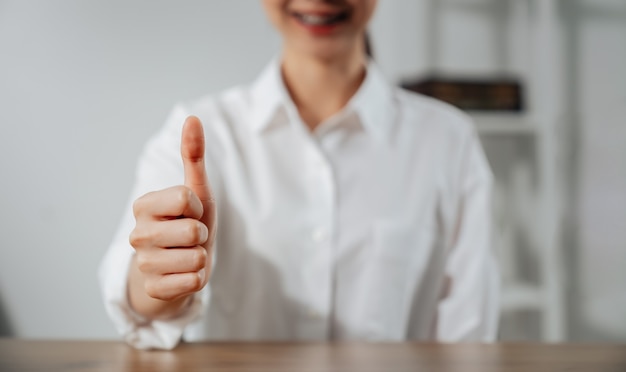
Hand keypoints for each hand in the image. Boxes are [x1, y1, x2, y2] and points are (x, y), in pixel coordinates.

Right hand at [128, 116, 215, 316]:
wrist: (179, 268)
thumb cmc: (188, 224)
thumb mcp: (196, 191)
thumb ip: (193, 156)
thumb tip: (193, 117)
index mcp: (143, 206)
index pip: (185, 197)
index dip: (198, 206)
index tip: (190, 212)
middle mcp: (137, 234)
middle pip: (193, 229)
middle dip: (202, 234)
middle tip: (191, 238)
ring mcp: (143, 264)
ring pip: (196, 257)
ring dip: (200, 257)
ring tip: (187, 255)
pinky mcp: (154, 290)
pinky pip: (194, 282)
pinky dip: (197, 278)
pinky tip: (183, 275)